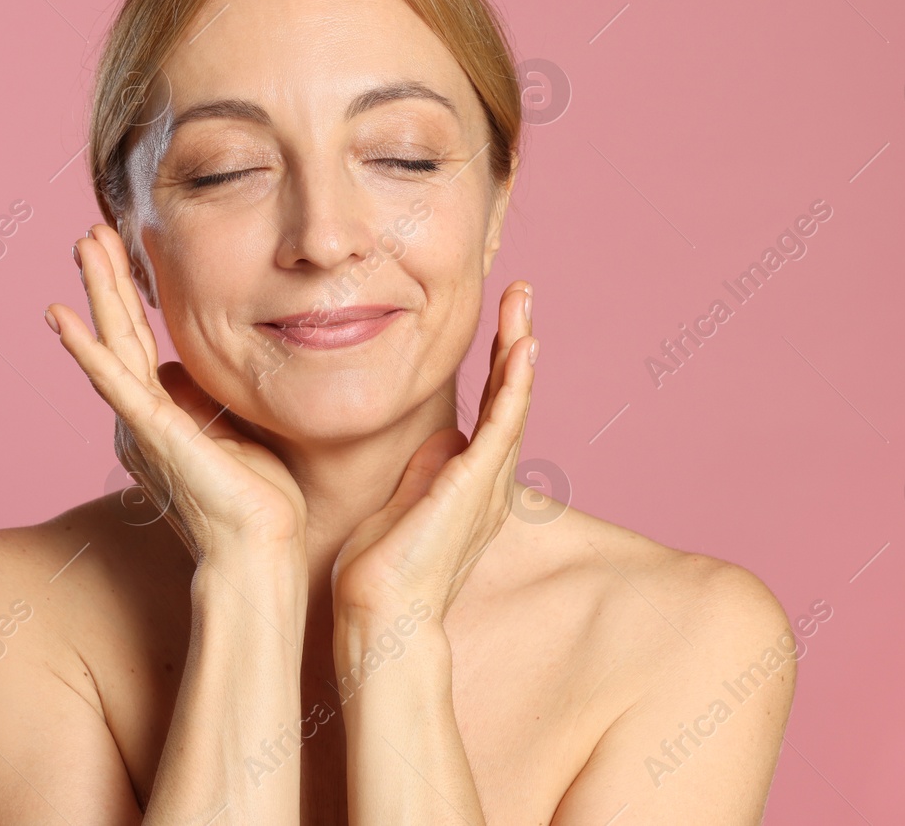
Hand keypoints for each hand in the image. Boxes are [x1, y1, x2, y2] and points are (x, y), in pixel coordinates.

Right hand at [45, 224, 307, 560]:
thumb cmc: (259, 502)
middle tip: (92, 231)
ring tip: (84, 244)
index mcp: (163, 416)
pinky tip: (63, 318)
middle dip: (107, 280)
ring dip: (98, 292)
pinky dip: (87, 349)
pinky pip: (114, 383)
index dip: (127, 297)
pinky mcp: (152, 433)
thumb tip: (189, 373)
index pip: (139, 344)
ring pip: (114, 343)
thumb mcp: (236, 431)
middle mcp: (143, 417)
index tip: (121, 252)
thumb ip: (209, 400)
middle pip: (120, 333)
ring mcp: (143, 424)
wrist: (260, 550)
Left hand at [329, 280, 537, 622]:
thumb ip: (424, 471)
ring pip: (514, 402)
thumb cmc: (382, 569)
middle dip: (515, 341)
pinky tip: (523, 348)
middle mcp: (488, 480)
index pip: (491, 409)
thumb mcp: (403, 504)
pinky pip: (504, 426)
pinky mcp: (476, 486)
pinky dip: (515, 385)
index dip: (496, 363)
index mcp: (470, 482)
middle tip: (520, 292)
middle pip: (511, 396)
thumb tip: (438, 440)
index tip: (497, 321)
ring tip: (524, 302)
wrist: (380, 613)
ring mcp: (486, 483)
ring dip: (519, 348)